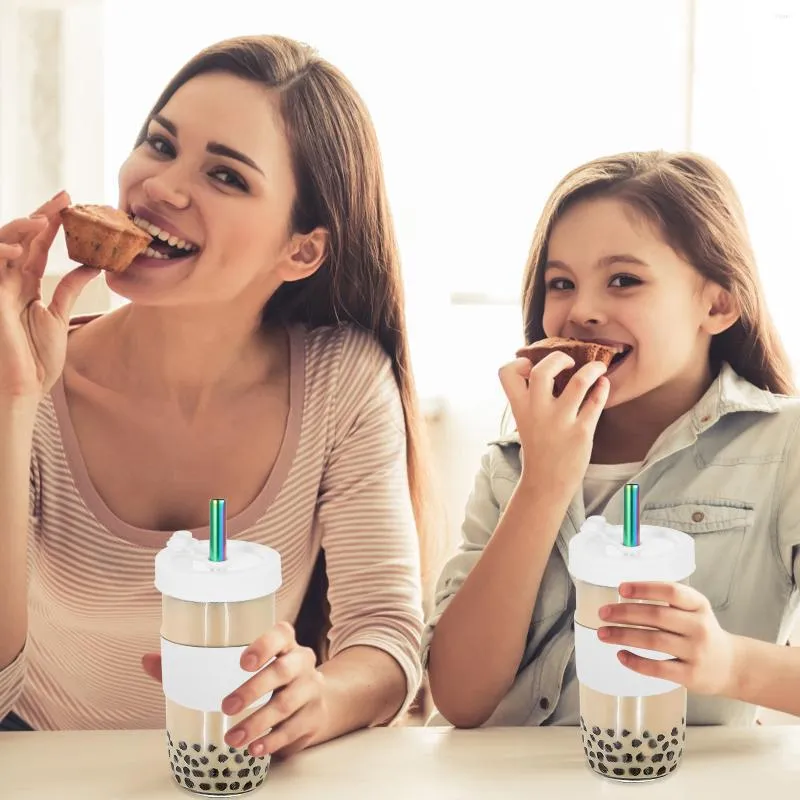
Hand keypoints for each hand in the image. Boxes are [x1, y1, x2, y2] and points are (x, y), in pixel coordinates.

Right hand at [0, 191, 99, 398]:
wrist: (24, 386)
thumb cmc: (37, 357)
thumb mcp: (58, 316)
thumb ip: (70, 290)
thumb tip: (91, 265)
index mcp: (25, 284)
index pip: (37, 246)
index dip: (52, 223)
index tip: (72, 203)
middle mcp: (9, 281)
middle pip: (22, 239)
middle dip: (41, 215)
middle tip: (65, 198)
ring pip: (4, 246)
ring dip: (21, 229)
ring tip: (44, 219)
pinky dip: (2, 253)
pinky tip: (20, 248)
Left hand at [221, 622, 325, 759]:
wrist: (315, 700)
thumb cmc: (274, 679)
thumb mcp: (260, 664)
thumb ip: (219, 664)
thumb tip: (165, 666)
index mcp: (287, 644)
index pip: (281, 634)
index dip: (263, 646)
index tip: (242, 663)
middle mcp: (302, 662)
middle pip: (282, 671)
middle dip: (253, 690)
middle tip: (227, 707)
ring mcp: (312, 689)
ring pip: (286, 704)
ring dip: (257, 723)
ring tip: (233, 738)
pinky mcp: (315, 716)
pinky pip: (293, 729)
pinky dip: (272, 741)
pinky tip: (254, 748)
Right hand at [499, 351, 609, 497]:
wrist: (547, 482)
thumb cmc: (538, 448)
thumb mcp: (525, 421)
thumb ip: (531, 398)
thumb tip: (549, 369)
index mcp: (520, 407)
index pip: (507, 373)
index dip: (520, 363)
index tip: (532, 366)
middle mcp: (537, 411)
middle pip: (543, 370)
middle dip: (559, 357)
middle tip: (569, 362)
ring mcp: (560, 421)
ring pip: (579, 382)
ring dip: (592, 369)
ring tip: (598, 367)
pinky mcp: (581, 431)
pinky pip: (596, 401)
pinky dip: (602, 388)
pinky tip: (603, 385)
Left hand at [597, 581, 737, 695]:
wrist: (733, 666)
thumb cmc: (702, 633)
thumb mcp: (694, 610)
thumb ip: (668, 602)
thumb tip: (624, 597)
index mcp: (699, 605)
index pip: (671, 591)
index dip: (645, 588)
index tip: (621, 589)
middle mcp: (699, 626)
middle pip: (656, 616)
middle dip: (624, 613)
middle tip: (603, 613)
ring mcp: (696, 652)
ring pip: (653, 641)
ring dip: (623, 636)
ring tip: (603, 633)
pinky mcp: (691, 675)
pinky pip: (658, 668)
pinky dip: (636, 661)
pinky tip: (621, 655)